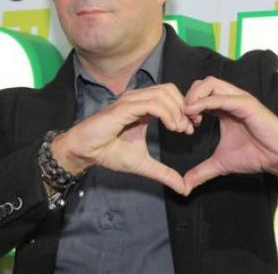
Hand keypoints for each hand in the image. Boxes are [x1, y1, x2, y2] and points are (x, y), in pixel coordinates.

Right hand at [53, 83, 194, 194]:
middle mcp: (136, 99)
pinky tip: (172, 127)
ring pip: (163, 94)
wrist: (86, 152)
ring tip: (180, 129)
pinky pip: (152, 104)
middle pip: (169, 89)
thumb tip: (184, 188)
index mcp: (141, 107)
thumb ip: (164, 173)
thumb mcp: (143, 164)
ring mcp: (130, 101)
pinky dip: (167, 113)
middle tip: (189, 127)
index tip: (191, 128)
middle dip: (184, 107)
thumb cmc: (108, 152)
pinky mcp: (124, 108)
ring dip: (177, 111)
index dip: (184, 109)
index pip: (169, 96)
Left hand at [182, 76, 277, 194]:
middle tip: (184, 117)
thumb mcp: (221, 164)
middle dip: (187, 97)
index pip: (198, 95)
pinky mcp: (247, 104)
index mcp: (223, 108)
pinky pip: (222, 97)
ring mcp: (239, 99)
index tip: (181, 124)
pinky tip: (195, 114)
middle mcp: (230, 99)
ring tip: (189, 115)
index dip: (186, 106)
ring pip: (210, 83)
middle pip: (201, 84)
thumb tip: (185, 186)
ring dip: (194, 96)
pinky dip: (205, 102)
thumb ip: (201, 171)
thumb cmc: (256, 155)